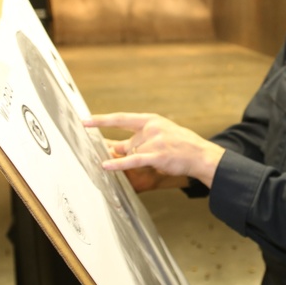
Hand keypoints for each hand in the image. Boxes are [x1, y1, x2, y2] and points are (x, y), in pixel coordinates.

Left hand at [84, 112, 224, 187]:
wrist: (200, 154)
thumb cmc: (180, 145)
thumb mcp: (159, 134)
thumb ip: (137, 139)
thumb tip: (114, 147)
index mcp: (151, 120)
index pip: (121, 119)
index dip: (101, 120)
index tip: (85, 121)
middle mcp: (151, 128)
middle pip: (127, 143)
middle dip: (133, 153)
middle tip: (151, 154)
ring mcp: (154, 141)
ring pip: (133, 153)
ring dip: (141, 160)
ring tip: (161, 159)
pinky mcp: (156, 156)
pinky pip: (133, 160)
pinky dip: (118, 164)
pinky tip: (105, 166)